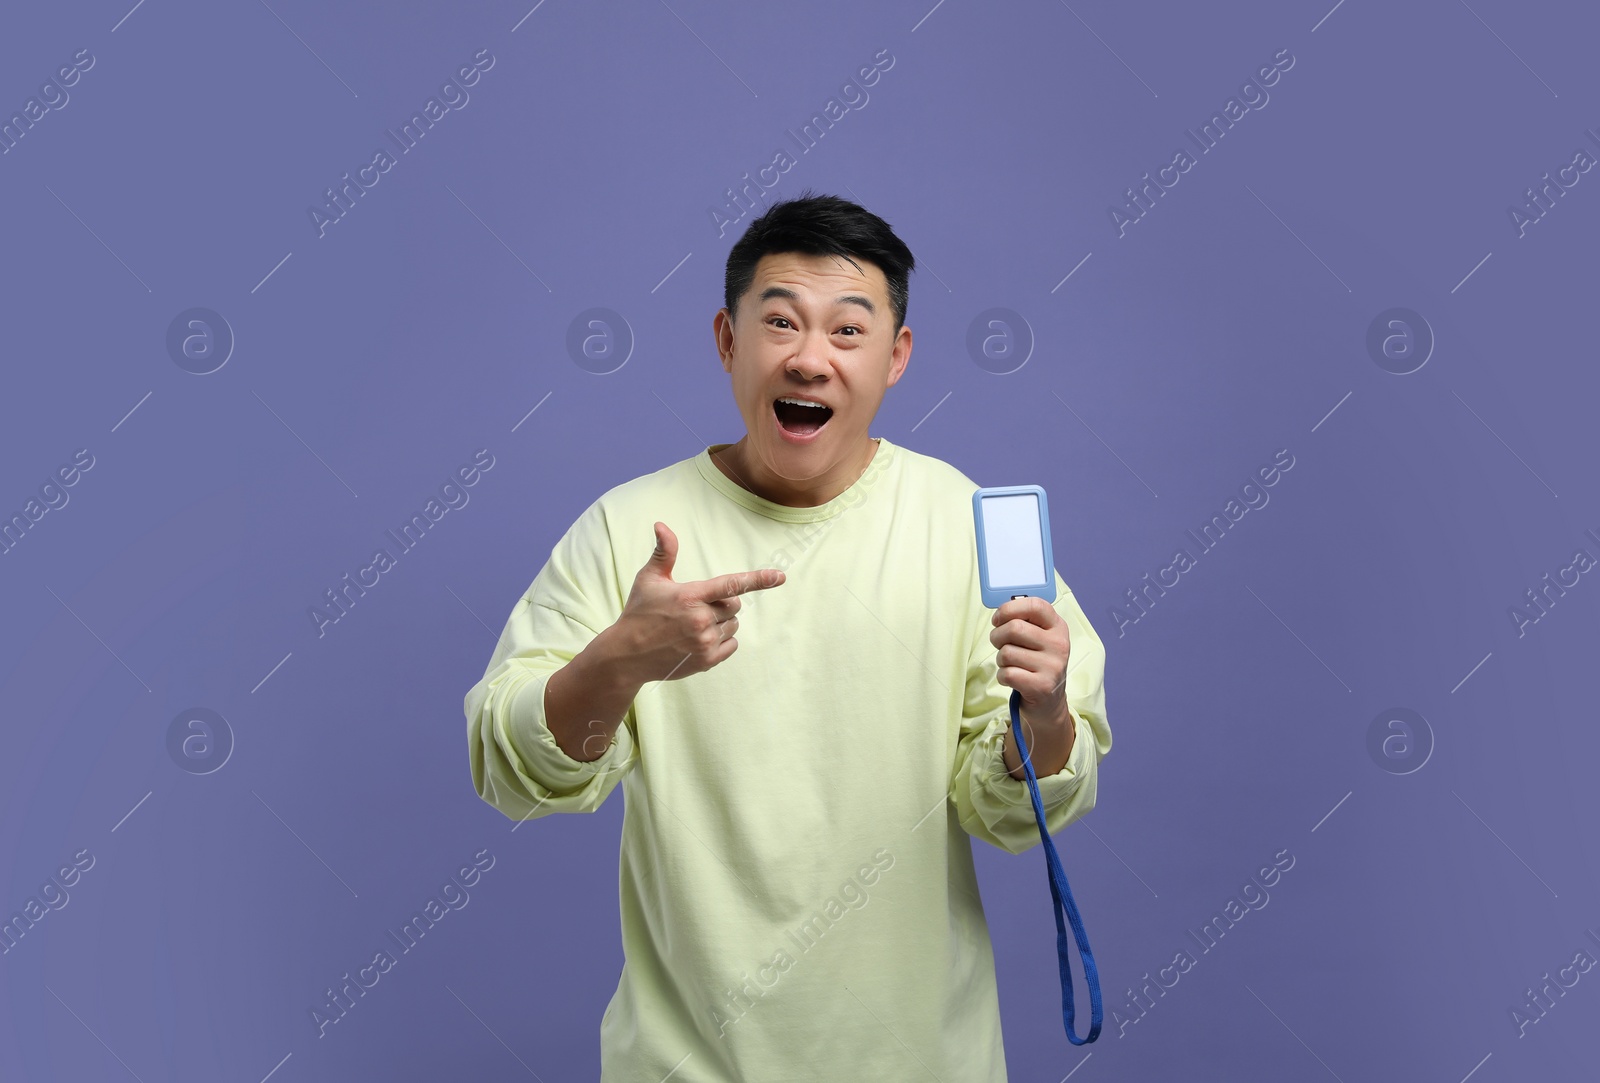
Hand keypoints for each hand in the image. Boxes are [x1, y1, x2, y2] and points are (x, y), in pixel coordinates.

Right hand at [613, 522, 784, 683]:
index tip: (780, 577)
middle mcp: (700, 620)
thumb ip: (664, 552)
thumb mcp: (649, 579)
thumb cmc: (639, 612)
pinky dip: (722, 641)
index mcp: (689, 596)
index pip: (730, 584)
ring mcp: (704, 642)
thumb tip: (661, 525)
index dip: (758, 579)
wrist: (627, 655)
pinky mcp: (706, 661)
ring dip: (722, 622)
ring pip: (733, 625)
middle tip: (698, 606)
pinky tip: (699, 639)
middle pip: (734, 604)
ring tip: (694, 624)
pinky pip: (732, 645)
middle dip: (723, 602)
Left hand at [991, 596, 1073, 776]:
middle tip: (999, 644)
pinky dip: (1002, 676)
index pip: (1035, 605)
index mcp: (1058, 627)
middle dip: (997, 636)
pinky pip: (1006, 673)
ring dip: (1000, 659)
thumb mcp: (1039, 639)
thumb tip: (999, 612)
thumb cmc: (1037, 663)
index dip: (1009, 608)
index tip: (998, 619)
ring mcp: (1052, 667)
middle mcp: (1059, 645)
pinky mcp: (1041, 686)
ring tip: (1012, 664)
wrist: (1049, 702)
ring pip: (1007, 652)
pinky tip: (1013, 679)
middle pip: (1014, 628)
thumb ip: (1024, 622)